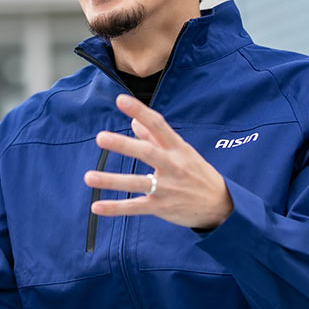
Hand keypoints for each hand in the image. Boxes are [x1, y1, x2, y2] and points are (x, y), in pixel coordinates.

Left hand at [84, 94, 232, 228]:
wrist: (220, 206)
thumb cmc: (196, 172)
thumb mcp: (181, 151)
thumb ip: (155, 137)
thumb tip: (134, 122)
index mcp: (177, 148)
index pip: (158, 124)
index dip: (139, 111)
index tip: (120, 100)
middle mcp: (172, 166)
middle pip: (146, 153)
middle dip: (124, 145)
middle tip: (100, 137)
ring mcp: (167, 188)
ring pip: (136, 182)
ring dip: (111, 181)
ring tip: (88, 177)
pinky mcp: (161, 207)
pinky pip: (135, 207)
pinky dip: (115, 208)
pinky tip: (96, 207)